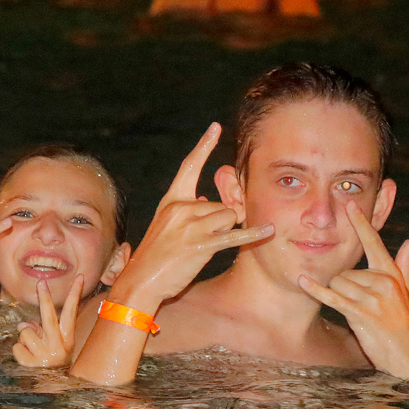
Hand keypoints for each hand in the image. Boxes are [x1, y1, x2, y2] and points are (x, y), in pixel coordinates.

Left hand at [13, 276, 81, 367]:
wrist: (53, 390)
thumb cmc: (52, 362)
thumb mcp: (53, 345)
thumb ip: (40, 330)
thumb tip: (22, 326)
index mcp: (67, 338)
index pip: (71, 312)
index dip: (75, 294)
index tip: (80, 277)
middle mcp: (59, 345)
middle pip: (49, 316)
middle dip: (45, 297)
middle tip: (41, 282)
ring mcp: (46, 355)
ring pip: (26, 333)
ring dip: (24, 340)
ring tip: (33, 351)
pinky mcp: (32, 364)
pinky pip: (16, 346)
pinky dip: (19, 351)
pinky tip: (28, 360)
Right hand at [107, 123, 273, 310]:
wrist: (141, 281)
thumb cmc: (156, 256)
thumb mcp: (166, 226)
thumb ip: (187, 210)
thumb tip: (206, 198)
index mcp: (171, 201)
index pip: (189, 167)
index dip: (204, 146)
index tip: (216, 127)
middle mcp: (179, 208)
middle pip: (220, 205)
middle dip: (221, 222)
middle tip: (204, 240)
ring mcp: (189, 226)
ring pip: (227, 219)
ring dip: (224, 233)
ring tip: (203, 248)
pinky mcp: (200, 245)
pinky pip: (233, 236)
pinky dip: (252, 235)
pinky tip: (267, 230)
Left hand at [297, 200, 408, 379]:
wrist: (406, 356)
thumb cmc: (403, 324)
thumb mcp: (406, 293)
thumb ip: (404, 266)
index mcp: (392, 274)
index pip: (374, 242)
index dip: (361, 224)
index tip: (350, 205)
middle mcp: (383, 281)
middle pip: (347, 270)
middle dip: (344, 286)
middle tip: (359, 306)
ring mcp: (372, 297)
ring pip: (339, 283)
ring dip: (338, 296)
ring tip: (356, 312)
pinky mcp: (361, 313)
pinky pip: (333, 297)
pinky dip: (317, 290)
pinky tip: (303, 281)